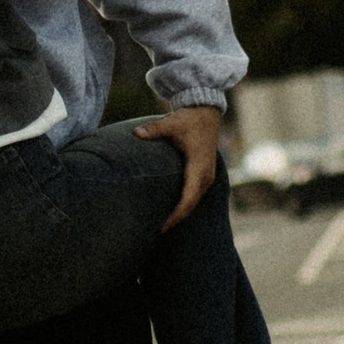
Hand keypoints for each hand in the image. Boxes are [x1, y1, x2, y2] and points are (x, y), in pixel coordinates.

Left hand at [135, 104, 221, 230]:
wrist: (207, 113)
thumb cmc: (190, 119)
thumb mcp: (172, 122)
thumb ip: (154, 129)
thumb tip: (136, 133)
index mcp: (199, 167)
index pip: (188, 198)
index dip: (175, 214)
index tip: (162, 226)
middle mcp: (206, 175)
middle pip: (191, 205)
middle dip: (175, 219)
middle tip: (156, 230)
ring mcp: (207, 176)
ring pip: (193, 202)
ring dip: (180, 213)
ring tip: (161, 224)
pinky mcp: (205, 175)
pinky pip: (194, 196)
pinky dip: (184, 205)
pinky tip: (170, 210)